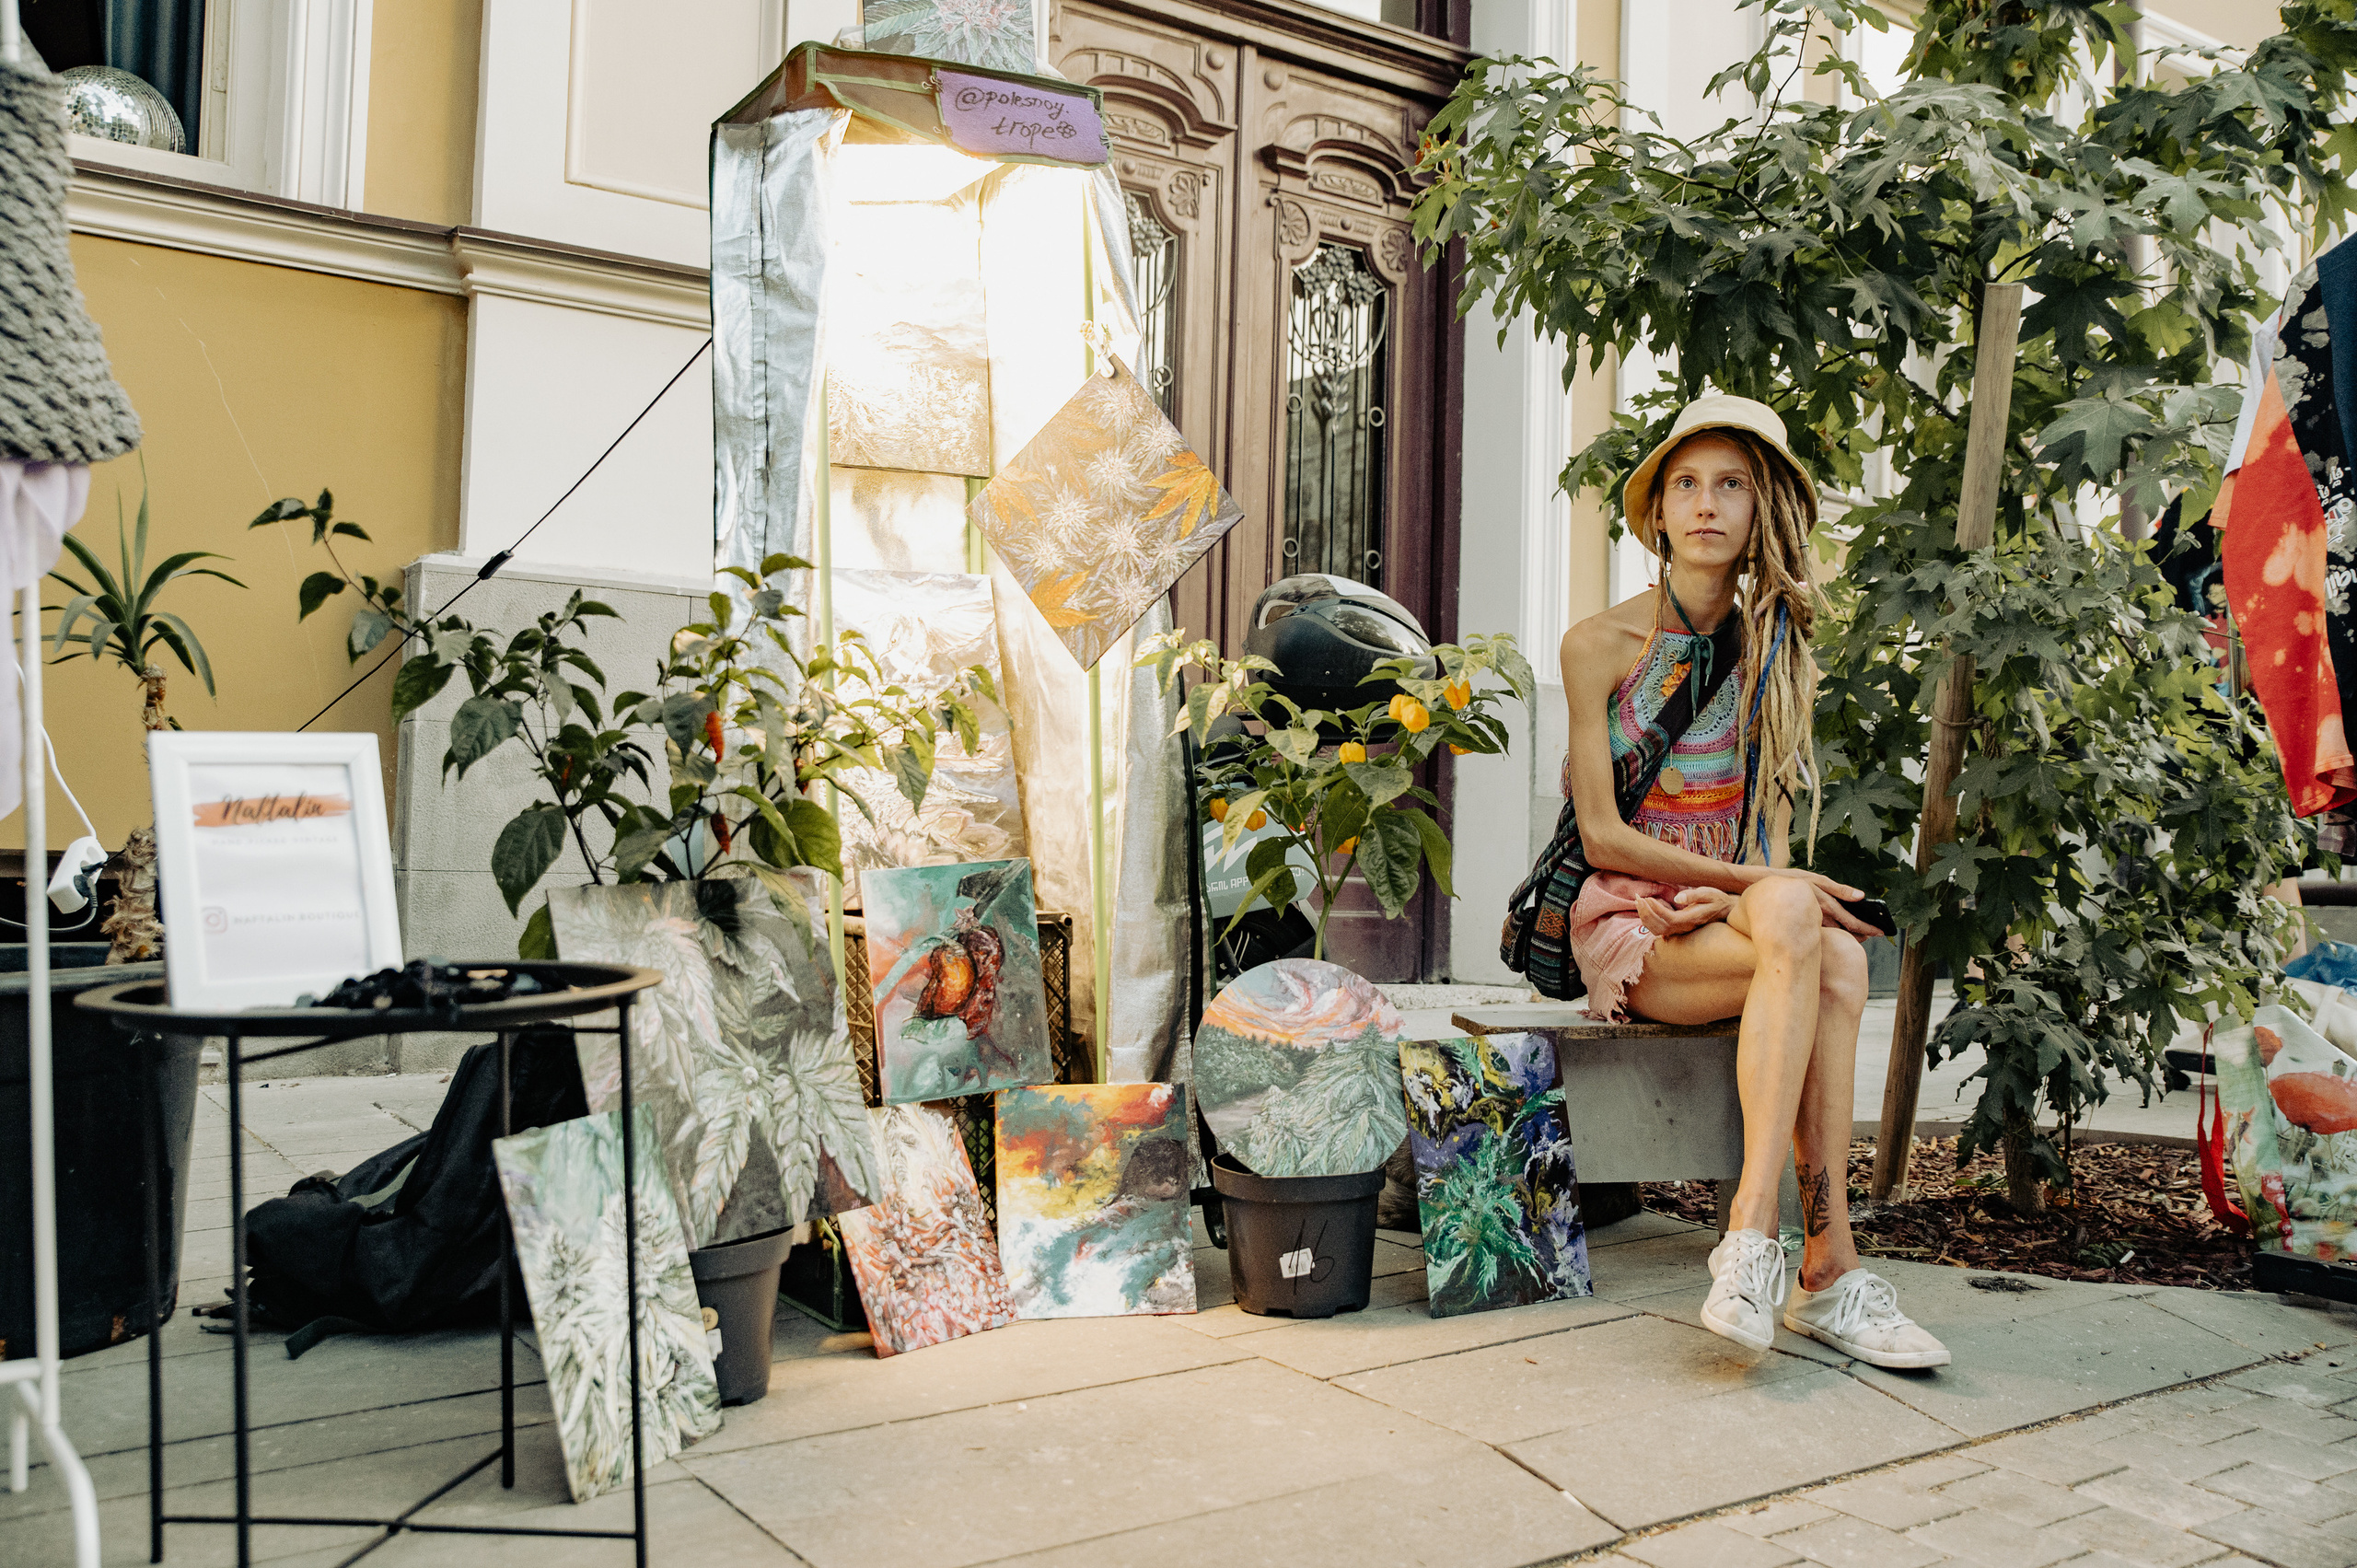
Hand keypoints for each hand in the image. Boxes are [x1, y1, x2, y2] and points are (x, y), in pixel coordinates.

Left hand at [1637, 886, 1735, 936]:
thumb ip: (1693, 895)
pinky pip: (1659, 929)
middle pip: (1659, 927)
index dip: (1656, 910)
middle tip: (1638, 898)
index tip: (1647, 898)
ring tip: (1638, 902)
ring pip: (1657, 930)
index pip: (1669, 918)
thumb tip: (1677, 898)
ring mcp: (1681, 930)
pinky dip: (1649, 920)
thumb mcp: (1708, 893)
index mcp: (1691, 919)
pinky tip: (1644, 909)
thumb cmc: (1716, 899)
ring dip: (1645, 917)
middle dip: (1646, 913)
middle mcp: (1684, 927)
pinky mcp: (1677, 928)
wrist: (1725, 910)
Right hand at [1760, 869, 1882, 939]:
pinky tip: (1836, 928)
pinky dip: (1833, 931)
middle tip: (1871, 936)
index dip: (1868, 929)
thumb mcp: (1817, 879)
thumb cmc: (1791, 880)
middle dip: (1860, 934)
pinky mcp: (1804, 923)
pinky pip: (1823, 931)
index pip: (1852, 921)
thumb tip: (1861, 896)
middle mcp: (1821, 917)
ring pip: (1835, 932)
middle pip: (1845, 931)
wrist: (1762, 888)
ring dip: (1847, 934)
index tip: (1881, 933)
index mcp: (1827, 905)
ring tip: (1858, 934)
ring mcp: (1812, 922)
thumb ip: (1839, 889)